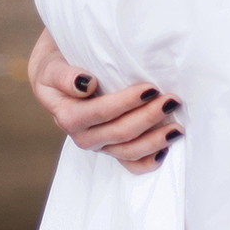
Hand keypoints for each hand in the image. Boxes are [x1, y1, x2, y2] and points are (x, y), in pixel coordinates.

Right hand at [26, 28, 183, 175]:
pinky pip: (130, 164)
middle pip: (120, 132)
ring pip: (128, 152)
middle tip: (172, 101)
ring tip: (177, 127)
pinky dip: (148, 161)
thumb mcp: (52, 65)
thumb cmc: (57, 65)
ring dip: (155, 140)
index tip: (150, 88)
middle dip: (149, 118)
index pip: (101, 112)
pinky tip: (165, 151)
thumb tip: (86, 84)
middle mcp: (82, 136)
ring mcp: (99, 145)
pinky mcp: (111, 148)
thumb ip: (64, 76)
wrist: (56, 75)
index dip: (127, 102)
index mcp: (68, 116)